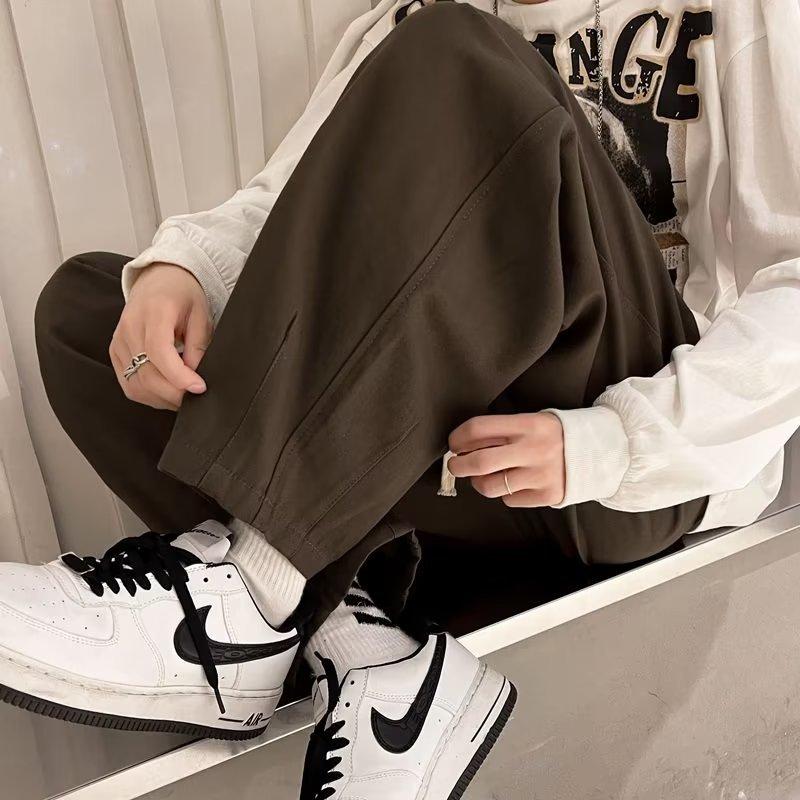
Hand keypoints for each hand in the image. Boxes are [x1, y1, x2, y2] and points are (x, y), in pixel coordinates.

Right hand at [110, 263, 211, 410]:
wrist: (158, 281)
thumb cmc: (182, 294)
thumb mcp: (200, 313)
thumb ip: (198, 344)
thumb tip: (195, 375)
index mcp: (154, 311)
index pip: (159, 351)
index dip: (178, 376)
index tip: (198, 387)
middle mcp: (130, 327)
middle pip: (146, 374)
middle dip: (174, 393)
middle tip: (195, 396)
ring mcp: (119, 341)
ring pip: (136, 384)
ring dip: (162, 398)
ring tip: (183, 396)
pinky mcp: (115, 352)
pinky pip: (129, 384)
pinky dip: (149, 395)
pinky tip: (166, 393)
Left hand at [447, 412, 565, 506]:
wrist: (598, 451)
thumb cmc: (556, 435)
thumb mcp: (532, 421)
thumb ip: (501, 431)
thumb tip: (465, 445)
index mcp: (528, 424)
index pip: (479, 428)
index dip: (458, 437)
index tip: (454, 443)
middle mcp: (533, 449)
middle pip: (479, 462)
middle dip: (458, 465)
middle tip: (456, 464)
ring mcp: (540, 475)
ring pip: (489, 486)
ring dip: (478, 482)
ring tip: (483, 476)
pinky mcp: (546, 495)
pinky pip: (509, 499)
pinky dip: (504, 493)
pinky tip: (513, 482)